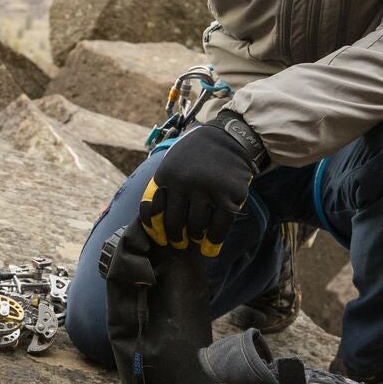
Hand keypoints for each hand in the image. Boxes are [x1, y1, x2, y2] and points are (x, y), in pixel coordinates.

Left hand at [138, 111, 266, 255]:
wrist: (229, 137)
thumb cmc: (196, 154)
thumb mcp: (172, 162)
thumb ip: (164, 186)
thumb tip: (155, 221)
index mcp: (166, 174)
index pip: (153, 209)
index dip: (154, 228)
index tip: (159, 238)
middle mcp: (184, 182)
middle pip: (174, 223)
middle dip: (175, 238)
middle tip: (178, 244)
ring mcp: (207, 189)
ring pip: (196, 227)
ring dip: (195, 237)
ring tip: (196, 239)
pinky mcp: (229, 195)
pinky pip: (219, 227)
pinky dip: (214, 241)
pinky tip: (211, 246)